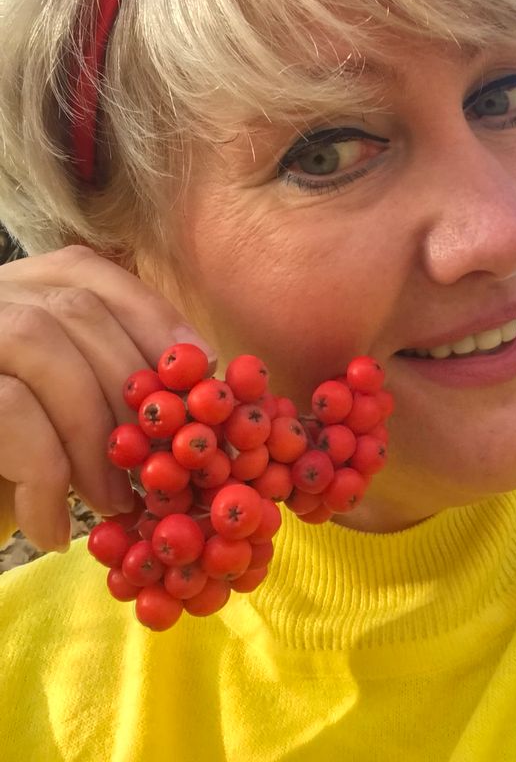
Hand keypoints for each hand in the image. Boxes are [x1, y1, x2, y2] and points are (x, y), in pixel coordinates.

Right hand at [0, 246, 213, 553]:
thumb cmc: (10, 462)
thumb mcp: (66, 409)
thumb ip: (113, 380)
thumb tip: (206, 386)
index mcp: (19, 286)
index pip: (94, 277)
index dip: (153, 319)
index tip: (203, 372)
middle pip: (77, 314)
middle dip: (130, 391)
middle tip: (159, 465)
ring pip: (42, 350)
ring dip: (93, 435)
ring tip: (113, 503)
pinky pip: (7, 410)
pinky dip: (45, 477)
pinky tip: (54, 529)